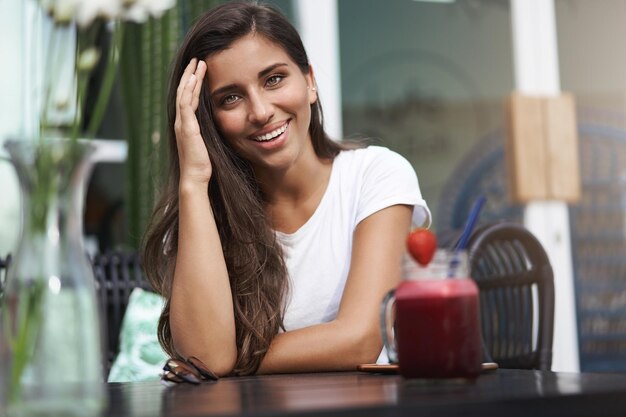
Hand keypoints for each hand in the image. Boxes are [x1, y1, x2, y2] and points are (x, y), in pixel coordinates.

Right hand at [175, 58, 211, 186]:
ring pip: (183, 94)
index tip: (199, 70)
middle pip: (183, 92)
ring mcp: (181, 124)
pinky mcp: (186, 128)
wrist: (196, 178)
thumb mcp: (210, 143)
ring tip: (197, 63)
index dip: (193, 83)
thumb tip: (226, 125)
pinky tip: (194, 78)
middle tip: (196, 60)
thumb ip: (212, 132)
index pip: (188, 98)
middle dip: (190, 75)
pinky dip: (189, 90)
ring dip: (190, 77)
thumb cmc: (205, 165)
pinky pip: (186, 103)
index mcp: (186, 125)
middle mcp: (181, 122)